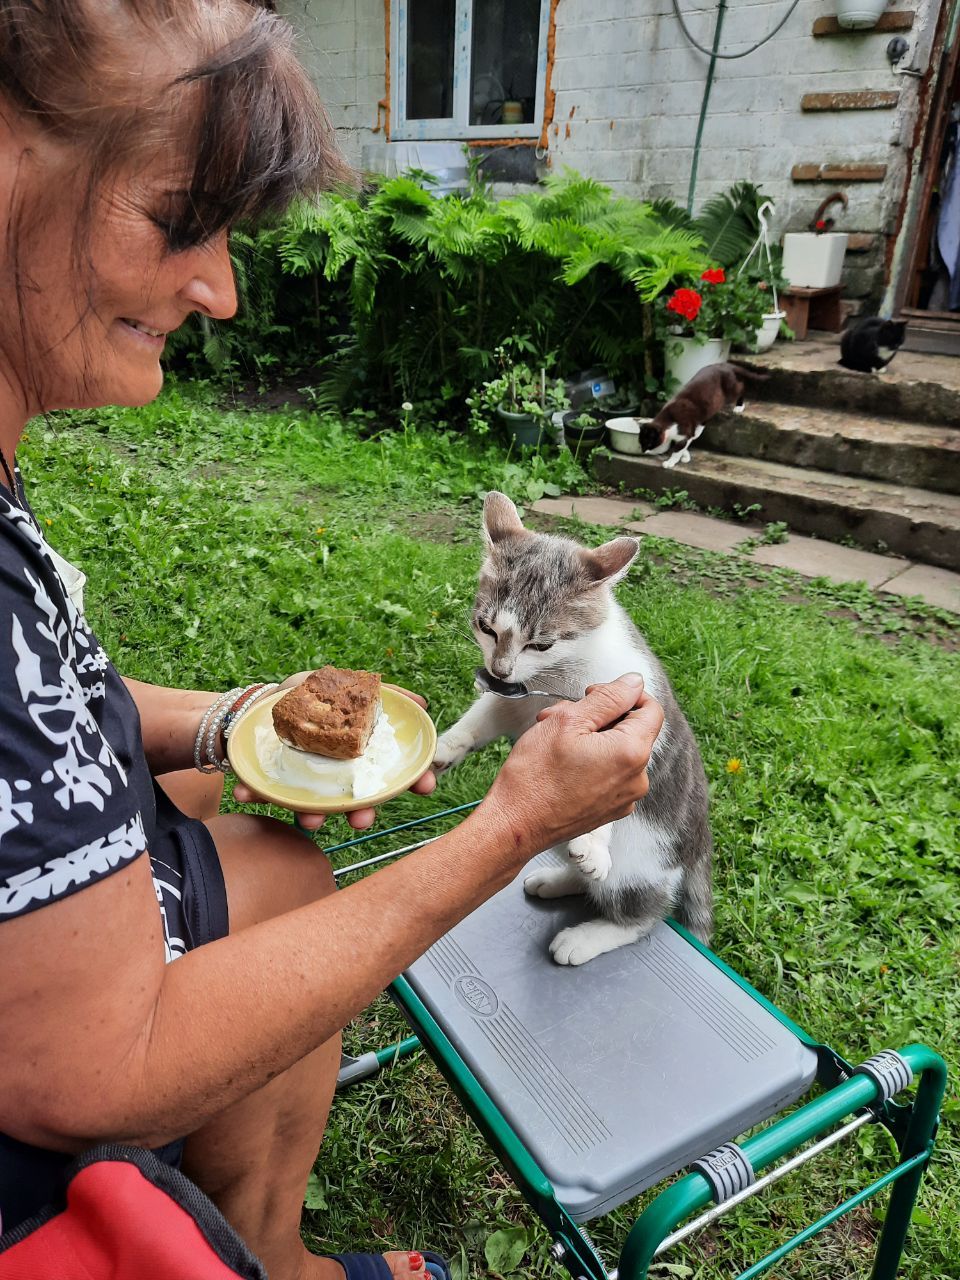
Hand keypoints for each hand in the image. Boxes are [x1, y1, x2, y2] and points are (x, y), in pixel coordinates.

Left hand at [230, 676, 436, 830]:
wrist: (263, 701)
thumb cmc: (311, 696)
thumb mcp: (346, 686)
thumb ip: (382, 693)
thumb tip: (421, 703)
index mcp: (358, 759)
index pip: (391, 775)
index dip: (413, 781)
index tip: (426, 786)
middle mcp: (335, 778)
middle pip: (356, 804)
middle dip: (361, 814)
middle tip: (362, 819)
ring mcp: (304, 784)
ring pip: (313, 810)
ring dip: (312, 818)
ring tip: (309, 820)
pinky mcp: (272, 782)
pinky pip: (262, 791)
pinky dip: (253, 792)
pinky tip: (244, 791)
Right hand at [482, 673, 663, 858]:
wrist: (515, 825)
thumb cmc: (535, 776)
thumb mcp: (568, 721)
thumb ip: (608, 698)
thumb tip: (633, 682)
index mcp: (632, 753)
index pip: (650, 709)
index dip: (623, 694)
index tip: (593, 696)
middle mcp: (637, 779)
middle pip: (631, 729)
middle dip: (598, 716)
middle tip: (561, 716)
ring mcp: (625, 798)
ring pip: (617, 750)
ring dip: (590, 737)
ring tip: (553, 740)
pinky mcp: (611, 809)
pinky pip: (610, 773)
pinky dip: (590, 761)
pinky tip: (561, 762)